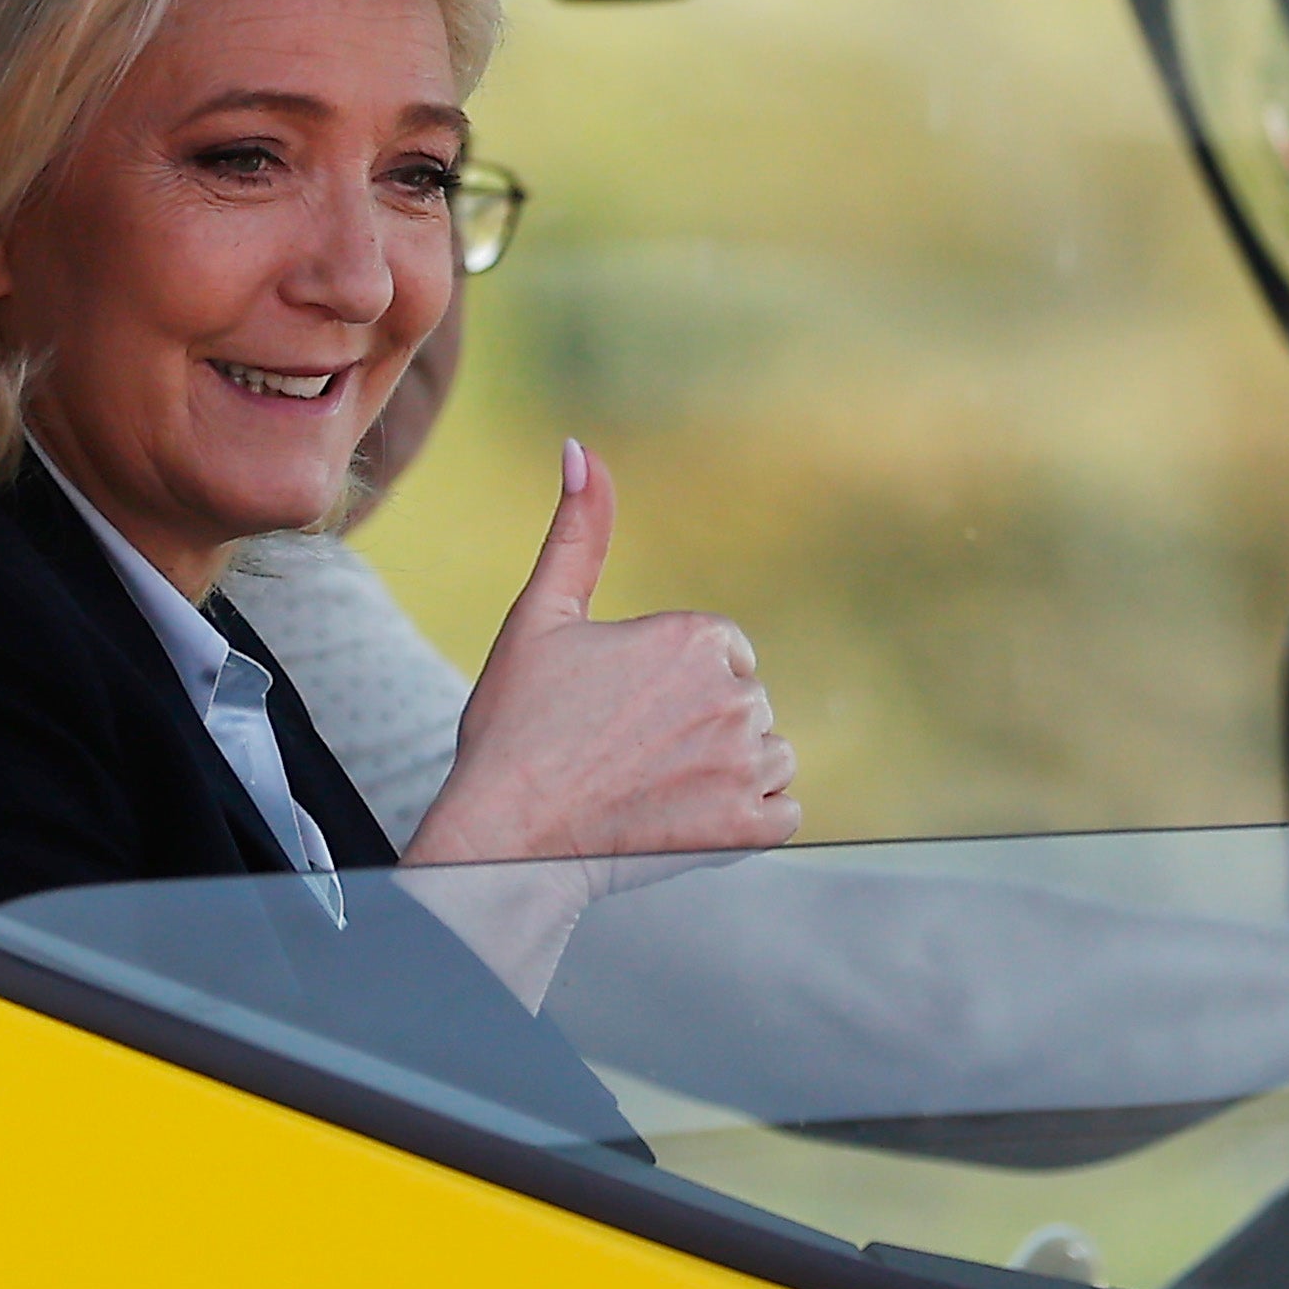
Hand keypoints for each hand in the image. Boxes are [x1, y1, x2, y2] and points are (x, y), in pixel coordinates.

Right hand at [406, 440, 799, 872]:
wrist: (503, 841)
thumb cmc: (516, 731)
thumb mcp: (541, 617)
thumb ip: (578, 533)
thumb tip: (579, 447)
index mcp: (697, 637)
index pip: (722, 652)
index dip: (672, 682)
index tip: (623, 710)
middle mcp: (734, 694)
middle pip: (745, 701)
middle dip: (701, 725)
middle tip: (629, 753)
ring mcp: (745, 764)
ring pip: (769, 754)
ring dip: (728, 771)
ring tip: (657, 786)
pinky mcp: (751, 828)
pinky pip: (785, 812)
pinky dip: (748, 820)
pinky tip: (691, 818)